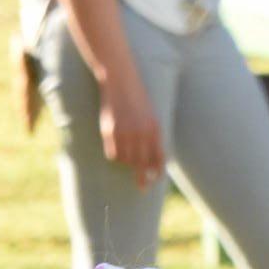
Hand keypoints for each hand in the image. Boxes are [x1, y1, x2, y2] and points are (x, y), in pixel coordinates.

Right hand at [98, 67, 164, 187]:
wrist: (120, 79)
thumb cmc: (136, 97)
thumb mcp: (148, 115)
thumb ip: (150, 135)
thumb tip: (149, 159)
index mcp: (154, 128)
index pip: (159, 157)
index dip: (158, 171)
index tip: (155, 180)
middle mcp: (141, 132)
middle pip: (142, 164)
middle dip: (143, 178)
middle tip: (142, 188)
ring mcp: (125, 133)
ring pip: (126, 160)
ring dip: (127, 162)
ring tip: (127, 157)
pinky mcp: (110, 131)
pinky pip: (113, 154)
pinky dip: (115, 156)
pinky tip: (117, 149)